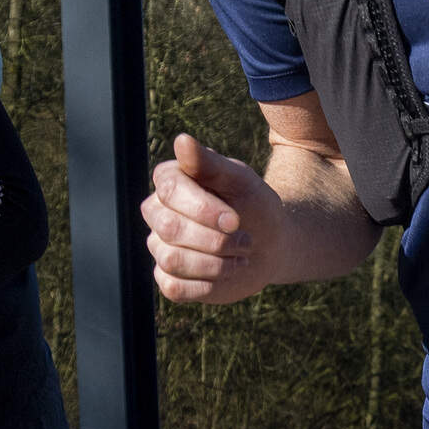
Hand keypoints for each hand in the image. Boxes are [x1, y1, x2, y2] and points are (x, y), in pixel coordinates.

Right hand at [142, 133, 284, 303]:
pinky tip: (228, 272)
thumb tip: (182, 140)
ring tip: (242, 256)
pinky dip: (207, 284)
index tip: (235, 220)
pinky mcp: (169, 278)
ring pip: (171, 259)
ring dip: (215, 262)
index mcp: (171, 181)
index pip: (170, 191)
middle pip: (169, 228)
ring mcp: (160, 246)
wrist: (270, 245)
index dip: (202, 209)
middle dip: (214, 239)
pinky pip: (173, 287)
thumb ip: (212, 163)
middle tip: (246, 240)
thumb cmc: (255, 207)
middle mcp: (158, 212)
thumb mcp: (242, 181)